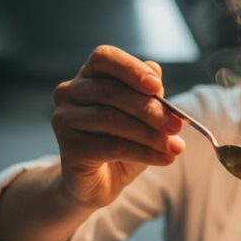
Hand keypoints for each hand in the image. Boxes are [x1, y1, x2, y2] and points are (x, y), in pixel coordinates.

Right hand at [51, 45, 184, 207]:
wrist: (100, 183)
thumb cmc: (122, 143)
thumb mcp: (142, 117)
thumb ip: (148, 94)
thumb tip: (156, 71)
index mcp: (88, 76)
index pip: (105, 58)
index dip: (131, 69)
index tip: (157, 86)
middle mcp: (69, 92)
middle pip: (111, 91)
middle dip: (150, 109)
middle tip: (176, 126)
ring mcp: (64, 119)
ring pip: (111, 119)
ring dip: (149, 134)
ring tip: (174, 147)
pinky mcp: (68, 147)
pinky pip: (111, 146)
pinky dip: (143, 152)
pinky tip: (164, 159)